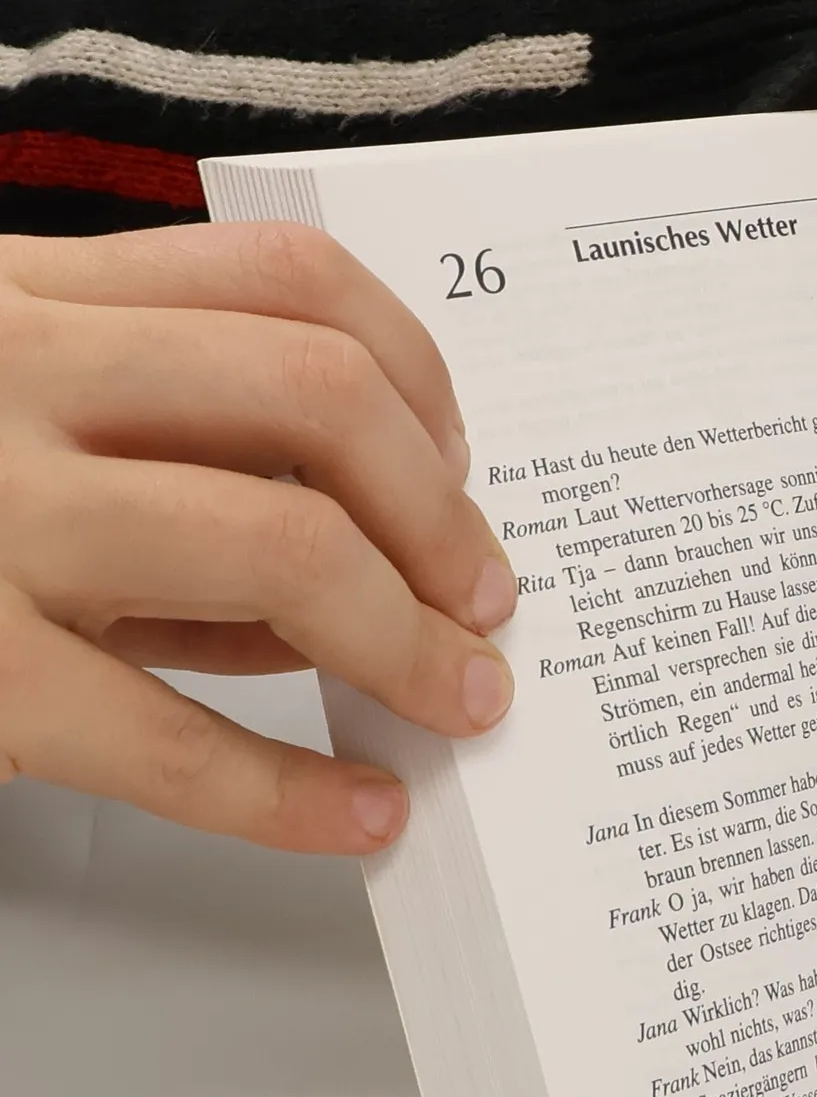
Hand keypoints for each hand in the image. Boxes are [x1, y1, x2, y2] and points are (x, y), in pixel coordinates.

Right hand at [0, 223, 517, 853]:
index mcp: (33, 296)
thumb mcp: (9, 418)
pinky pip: (162, 735)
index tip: (464, 465)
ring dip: (406, 636)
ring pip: (276, 540)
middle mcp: (12, 372)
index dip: (421, 374)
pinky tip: (361, 816)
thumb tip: (374, 556)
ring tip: (460, 698)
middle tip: (488, 601)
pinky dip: (290, 792)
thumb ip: (165, 456)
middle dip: (443, 514)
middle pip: (318, 395)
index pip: (290, 280)